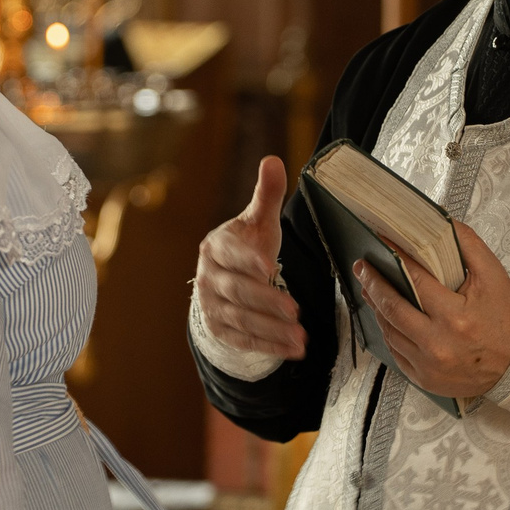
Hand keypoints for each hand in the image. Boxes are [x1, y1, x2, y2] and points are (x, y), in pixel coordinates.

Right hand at [194, 155, 306, 360]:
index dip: (248, 259)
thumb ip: (266, 195)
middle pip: (237, 291)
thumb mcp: (257, 222)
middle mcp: (209, 277)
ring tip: (300, 336)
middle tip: (294, 309)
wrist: (223, 280)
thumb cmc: (247, 246)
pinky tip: (293, 349)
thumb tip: (273, 160)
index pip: (231, 253)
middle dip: (266, 301)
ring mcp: (212, 306)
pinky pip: (244, 339)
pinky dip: (269, 346)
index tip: (268, 266)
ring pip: (241, 319)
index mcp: (215, 247)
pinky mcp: (220, 329)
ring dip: (271, 329)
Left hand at [352, 220, 509, 400]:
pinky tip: (386, 316)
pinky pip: (395, 352)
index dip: (394, 257)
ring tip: (370, 288)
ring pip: (389, 331)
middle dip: (372, 283)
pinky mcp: (423, 379)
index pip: (414, 279)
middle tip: (363, 266)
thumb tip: (441, 223)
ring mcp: (428, 365)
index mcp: (455, 316)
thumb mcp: (494, 276)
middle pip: (391, 308)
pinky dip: (389, 331)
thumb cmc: (506, 319)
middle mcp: (437, 343)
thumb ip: (468, 246)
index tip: (381, 241)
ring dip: (377, 307)